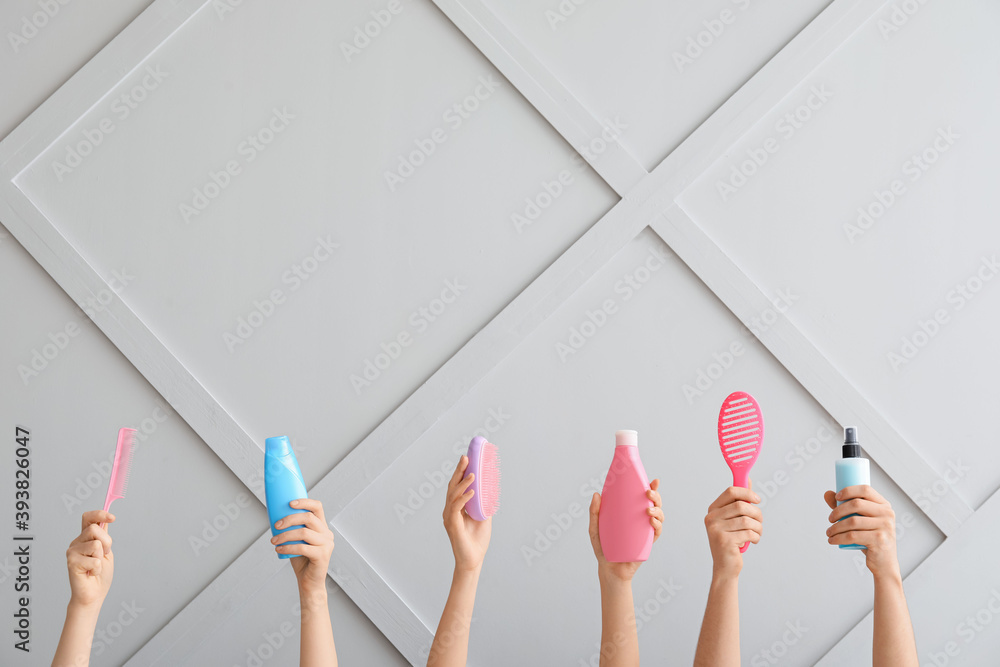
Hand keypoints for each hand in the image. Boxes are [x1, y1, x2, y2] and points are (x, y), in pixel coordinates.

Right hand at [66, 511, 115, 608]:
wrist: (94, 594)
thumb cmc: (100, 574)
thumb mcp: (106, 551)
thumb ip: (103, 536)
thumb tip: (106, 519)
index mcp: (85, 537)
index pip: (88, 518)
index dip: (99, 514)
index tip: (112, 518)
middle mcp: (76, 542)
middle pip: (95, 528)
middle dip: (107, 542)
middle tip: (103, 555)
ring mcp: (72, 552)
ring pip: (96, 544)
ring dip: (101, 557)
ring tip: (95, 566)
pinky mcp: (71, 562)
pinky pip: (95, 560)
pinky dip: (98, 569)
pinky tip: (91, 574)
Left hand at [272, 499, 334, 592]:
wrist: (309, 582)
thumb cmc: (302, 561)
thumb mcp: (298, 541)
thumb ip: (293, 530)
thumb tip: (275, 518)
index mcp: (322, 527)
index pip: (317, 507)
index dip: (304, 502)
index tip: (290, 503)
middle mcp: (327, 534)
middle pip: (309, 518)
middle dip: (289, 519)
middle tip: (276, 525)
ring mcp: (326, 544)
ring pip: (304, 533)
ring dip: (285, 535)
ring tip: (274, 540)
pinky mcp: (322, 555)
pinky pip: (302, 548)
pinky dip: (288, 547)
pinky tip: (279, 549)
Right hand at [443, 456, 491, 572]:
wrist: (473, 559)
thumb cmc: (477, 540)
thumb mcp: (484, 517)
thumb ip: (484, 504)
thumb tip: (491, 490)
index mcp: (456, 507)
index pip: (456, 486)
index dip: (461, 472)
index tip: (467, 458)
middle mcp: (450, 510)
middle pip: (452, 486)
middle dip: (459, 471)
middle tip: (466, 457)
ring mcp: (450, 517)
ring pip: (453, 495)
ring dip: (463, 483)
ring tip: (473, 473)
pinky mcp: (452, 524)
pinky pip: (456, 508)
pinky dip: (463, 498)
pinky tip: (472, 492)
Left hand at [589, 479, 663, 582]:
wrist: (608, 569)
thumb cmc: (603, 547)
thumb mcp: (595, 528)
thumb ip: (594, 512)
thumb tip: (596, 494)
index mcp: (630, 513)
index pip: (642, 497)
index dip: (651, 488)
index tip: (654, 480)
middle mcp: (640, 520)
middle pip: (653, 504)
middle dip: (655, 496)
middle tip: (648, 492)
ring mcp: (645, 531)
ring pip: (659, 516)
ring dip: (657, 511)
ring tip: (648, 510)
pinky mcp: (647, 543)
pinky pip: (656, 532)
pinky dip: (657, 525)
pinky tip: (652, 522)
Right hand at [704, 485, 761, 579]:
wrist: (725, 566)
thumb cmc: (731, 541)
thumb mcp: (733, 520)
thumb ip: (739, 501)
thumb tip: (747, 480)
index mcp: (713, 510)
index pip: (730, 492)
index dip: (747, 492)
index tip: (757, 500)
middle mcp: (711, 518)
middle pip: (741, 505)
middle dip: (757, 514)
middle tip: (760, 522)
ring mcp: (716, 529)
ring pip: (747, 520)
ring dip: (758, 528)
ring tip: (757, 533)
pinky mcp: (724, 541)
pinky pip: (748, 533)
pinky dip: (756, 537)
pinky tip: (753, 541)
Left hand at [825, 486, 899, 579]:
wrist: (884, 563)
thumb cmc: (871, 538)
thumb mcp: (860, 520)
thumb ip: (845, 506)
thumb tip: (827, 493)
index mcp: (884, 505)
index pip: (865, 489)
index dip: (848, 490)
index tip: (836, 497)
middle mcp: (887, 513)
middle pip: (856, 504)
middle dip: (838, 511)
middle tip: (830, 519)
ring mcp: (885, 527)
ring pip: (852, 521)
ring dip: (836, 527)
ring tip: (829, 532)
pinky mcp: (879, 540)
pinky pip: (853, 536)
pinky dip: (839, 537)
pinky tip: (832, 540)